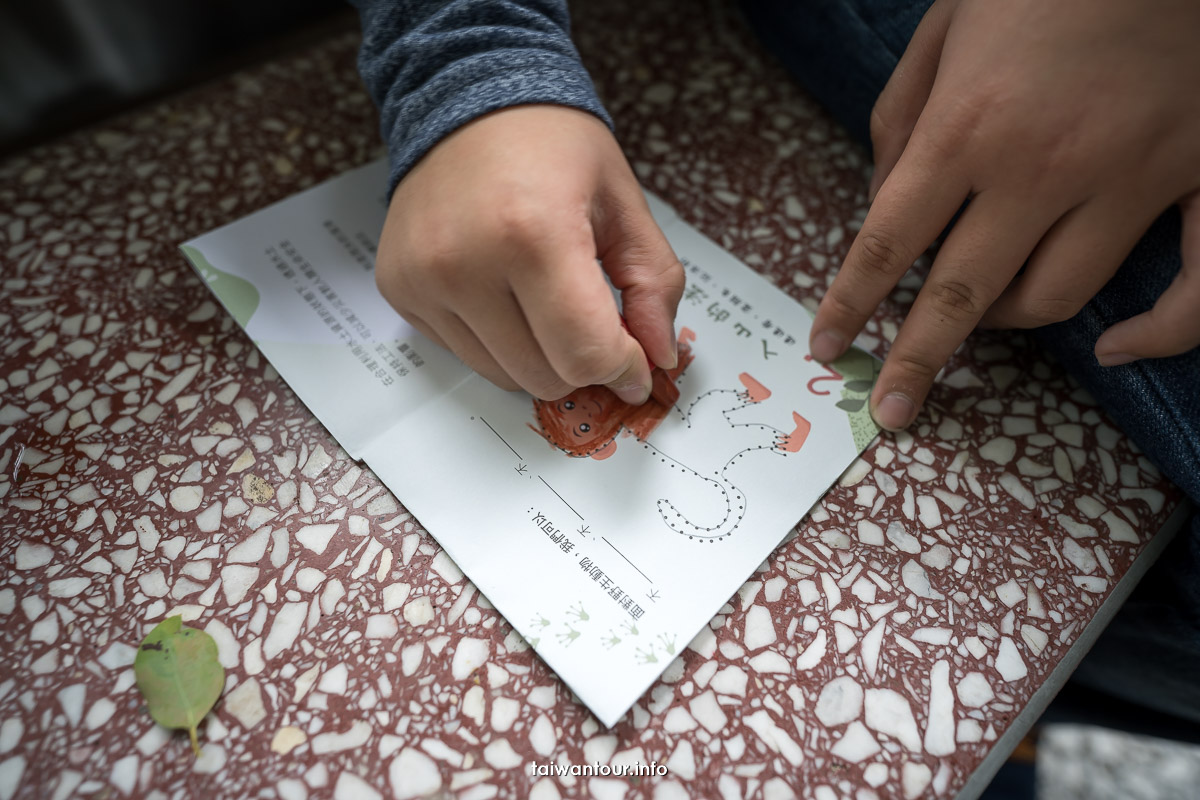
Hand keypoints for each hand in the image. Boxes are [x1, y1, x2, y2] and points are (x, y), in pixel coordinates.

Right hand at [376, 105, 684, 403]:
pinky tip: (504, 290)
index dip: (623, 368)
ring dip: (539, 356)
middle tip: (595, 323)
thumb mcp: (622, 202)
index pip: (584, 353)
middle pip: (544, 376)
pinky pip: (464, 354)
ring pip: (503, 376)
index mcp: (532, 234)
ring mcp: (424, 280)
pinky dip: (497, 341)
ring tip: (546, 298)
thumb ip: (653, 285)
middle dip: (583, 363)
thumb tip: (658, 356)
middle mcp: (465, 262)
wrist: (466, 98)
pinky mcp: (400, 290)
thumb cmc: (548, 141)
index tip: (636, 363)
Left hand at [808, 0, 1199, 429]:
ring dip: (1008, 320)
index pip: (886, 244)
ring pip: (1055, 296)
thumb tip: (881, 202)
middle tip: (894, 407)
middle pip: (961, 294)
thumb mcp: (943, 28)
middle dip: (917, 359)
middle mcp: (1041, 166)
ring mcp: (1127, 176)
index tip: (827, 345)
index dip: (849, 305)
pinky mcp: (1197, 173)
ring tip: (984, 316)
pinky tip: (1116, 347)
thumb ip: (902, 118)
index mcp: (967, 125)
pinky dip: (1159, 331)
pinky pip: (1194, 285)